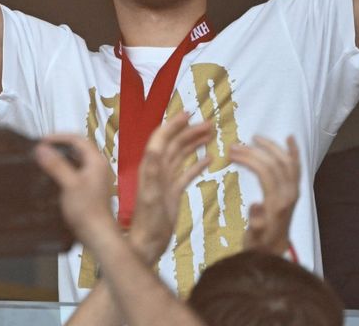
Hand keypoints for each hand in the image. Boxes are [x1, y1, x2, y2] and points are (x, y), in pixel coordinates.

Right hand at [35, 135, 115, 243]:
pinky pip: (76, 172)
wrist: (97, 234)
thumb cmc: (87, 211)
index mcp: (96, 162)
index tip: (42, 141)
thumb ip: (56, 165)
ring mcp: (95, 178)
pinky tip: (53, 177)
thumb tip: (42, 148)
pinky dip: (64, 169)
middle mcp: (98, 167)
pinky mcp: (90, 189)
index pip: (78, 139)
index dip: (59, 137)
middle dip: (60, 146)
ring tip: (44, 160)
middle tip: (42, 149)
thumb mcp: (69, 184)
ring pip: (77, 160)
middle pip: (78, 148)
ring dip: (61, 158)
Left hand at [126, 114, 211, 262]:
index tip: (189, 113)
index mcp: (150, 167)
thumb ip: (153, 171)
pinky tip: (209, 159)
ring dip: (194, 144)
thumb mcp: (152, 196)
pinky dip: (197, 164)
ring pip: (181, 156)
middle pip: (174, 144)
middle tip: (210, 124)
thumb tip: (155, 147)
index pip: (161, 138)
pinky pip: (186, 173)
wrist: (147, 244)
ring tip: (211, 135)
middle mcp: (157, 170)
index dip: (173, 124)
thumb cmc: (149, 222)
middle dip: (190, 132)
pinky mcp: (173, 192)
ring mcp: (165, 181)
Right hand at [231, 135, 299, 256]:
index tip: (231, 154)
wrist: (275, 251)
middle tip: (234, 147)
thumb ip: (255, 224)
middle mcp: (289, 194)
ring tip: (255, 138)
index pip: (265, 172)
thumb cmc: (260, 244)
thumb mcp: (253, 238)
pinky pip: (297, 166)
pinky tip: (289, 138)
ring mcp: (294, 191)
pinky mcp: (295, 190)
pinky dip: (294, 151)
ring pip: (287, 161)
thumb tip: (256, 206)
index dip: (249, 159)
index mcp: (277, 202)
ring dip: (271, 147)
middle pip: (274, 163)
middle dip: (254, 151)